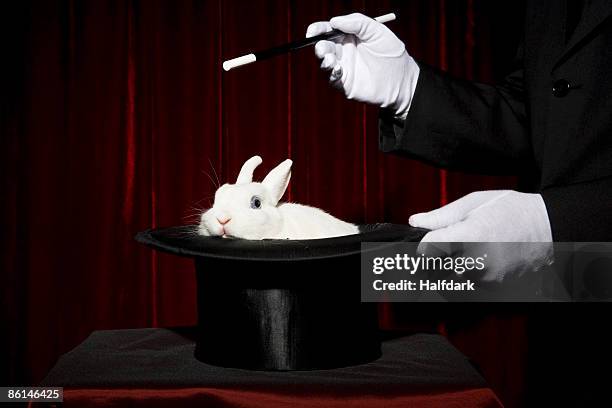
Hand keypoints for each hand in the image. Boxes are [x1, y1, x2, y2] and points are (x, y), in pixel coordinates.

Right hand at [306, 13, 418, 118]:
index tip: (312, 31)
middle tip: (321, 48)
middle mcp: (343, 51)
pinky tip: (338, 69)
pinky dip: (331, 73)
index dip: (317, 29)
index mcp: (348, 36)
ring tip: (330, 59)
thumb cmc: (391, 53)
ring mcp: (343, 68)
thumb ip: (357, 22)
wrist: (402, 79)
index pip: (328, 30)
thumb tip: (334, 21)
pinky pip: (332, 78)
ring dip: (323, 60)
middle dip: (319, 46)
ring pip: (324, 63)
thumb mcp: (377, 30)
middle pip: (323, 46)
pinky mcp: (344, 83)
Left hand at [409, 190, 553, 281]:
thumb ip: (442, 216)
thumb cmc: (512, 211)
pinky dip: (465, 278)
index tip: (429, 241)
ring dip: (449, 270)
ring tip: (466, 252)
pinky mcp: (495, 290)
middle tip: (445, 248)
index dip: (424, 245)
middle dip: (433, 261)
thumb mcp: (475, 203)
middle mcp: (478, 263)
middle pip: (435, 270)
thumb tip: (416, 222)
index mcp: (470, 237)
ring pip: (450, 282)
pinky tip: (477, 262)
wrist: (550, 229)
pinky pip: (468, 288)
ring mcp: (487, 280)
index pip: (428, 250)